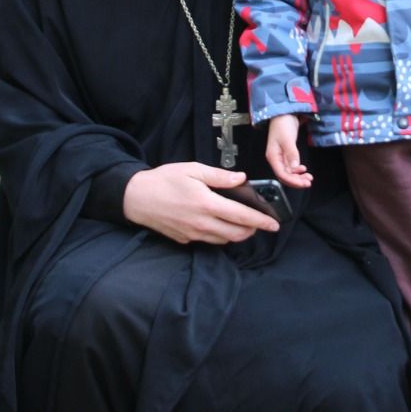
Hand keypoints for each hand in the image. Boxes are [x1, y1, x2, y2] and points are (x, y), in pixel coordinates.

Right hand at [122, 162, 278, 243]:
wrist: (136, 198)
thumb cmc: (164, 180)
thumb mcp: (193, 170)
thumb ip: (220, 176)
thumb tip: (242, 179)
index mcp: (207, 204)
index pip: (242, 217)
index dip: (261, 221)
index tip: (274, 223)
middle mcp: (202, 223)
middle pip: (237, 234)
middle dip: (253, 230)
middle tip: (260, 222)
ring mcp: (193, 234)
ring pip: (225, 240)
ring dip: (238, 234)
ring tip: (242, 223)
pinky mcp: (185, 239)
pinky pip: (210, 241)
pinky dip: (221, 236)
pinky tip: (221, 224)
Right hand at [266, 114, 312, 187]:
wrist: (283, 114)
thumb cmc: (282, 124)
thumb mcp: (287, 139)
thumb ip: (291, 153)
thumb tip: (295, 168)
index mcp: (273, 157)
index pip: (281, 174)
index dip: (292, 181)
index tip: (303, 183)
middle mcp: (276, 159)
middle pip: (285, 176)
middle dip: (296, 181)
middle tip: (308, 183)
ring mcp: (281, 157)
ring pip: (289, 173)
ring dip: (298, 177)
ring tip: (308, 178)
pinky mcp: (286, 154)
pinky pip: (291, 167)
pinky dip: (298, 171)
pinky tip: (304, 170)